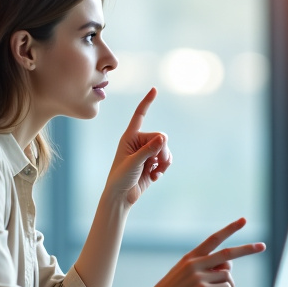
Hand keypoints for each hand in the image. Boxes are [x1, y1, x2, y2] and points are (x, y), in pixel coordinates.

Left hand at [106, 88, 172, 206]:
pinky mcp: (153, 163)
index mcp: (130, 137)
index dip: (147, 102)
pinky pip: (166, 159)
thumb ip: (149, 149)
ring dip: (164, 160)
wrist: (121, 197)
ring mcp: (147, 153)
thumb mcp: (134, 163)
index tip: (154, 89)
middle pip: (160, 137)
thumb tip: (164, 137)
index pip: (140, 116)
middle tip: (156, 164)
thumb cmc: (120, 178)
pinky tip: (155, 176)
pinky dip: (164, 168)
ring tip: (156, 171)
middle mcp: (139, 142)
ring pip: (165, 149)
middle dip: (162, 151)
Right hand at [142, 218, 265, 286]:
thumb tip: (227, 270)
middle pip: (228, 254)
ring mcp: (199, 276)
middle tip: (262, 246)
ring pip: (228, 277)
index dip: (230, 229)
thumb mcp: (184, 273)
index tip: (243, 221)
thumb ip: (204, 268)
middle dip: (247, 249)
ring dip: (231, 286)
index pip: (214, 238)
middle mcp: (196, 263)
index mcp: (191, 257)